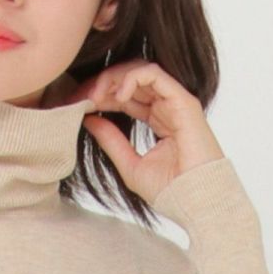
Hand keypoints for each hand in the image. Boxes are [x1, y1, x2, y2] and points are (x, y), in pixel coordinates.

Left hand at [69, 60, 225, 206]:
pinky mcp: (183, 101)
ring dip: (114, 78)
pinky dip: (133, 77)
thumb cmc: (170, 191)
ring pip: (141, 71)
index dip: (100, 95)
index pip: (126, 96)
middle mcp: (167, 107)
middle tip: (82, 96)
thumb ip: (110, 141)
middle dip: (103, 83)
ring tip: (97, 95)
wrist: (194, 202)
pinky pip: (155, 74)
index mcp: (157, 119)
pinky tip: (118, 94)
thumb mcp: (129, 164)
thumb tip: (89, 119)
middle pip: (131, 79)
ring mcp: (176, 102)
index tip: (78, 103)